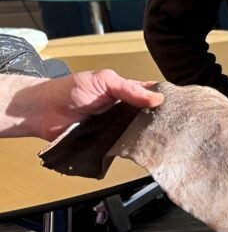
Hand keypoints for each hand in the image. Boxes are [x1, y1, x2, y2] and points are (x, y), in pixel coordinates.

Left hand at [28, 70, 163, 139]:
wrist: (43, 112)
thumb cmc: (69, 90)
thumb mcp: (103, 81)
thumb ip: (129, 89)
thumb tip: (157, 98)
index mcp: (127, 92)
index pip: (152, 95)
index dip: (166, 99)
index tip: (182, 105)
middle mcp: (124, 111)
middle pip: (149, 117)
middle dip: (160, 121)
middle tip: (176, 126)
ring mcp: (116, 128)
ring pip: (139, 134)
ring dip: (148, 137)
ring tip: (164, 140)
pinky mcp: (107, 144)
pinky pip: (123, 148)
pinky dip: (131, 150)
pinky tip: (142, 150)